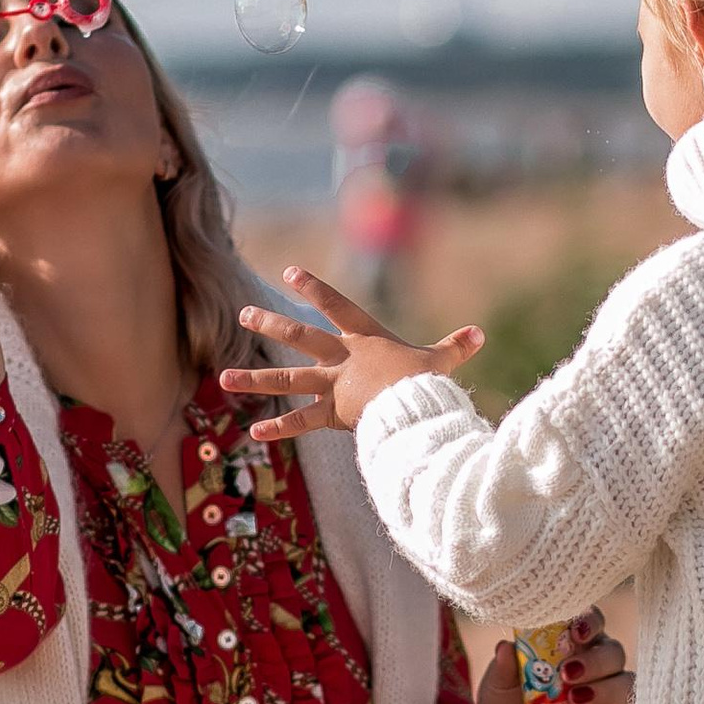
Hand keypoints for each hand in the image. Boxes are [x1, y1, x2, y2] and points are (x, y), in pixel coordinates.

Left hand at [220, 266, 482, 440]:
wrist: (415, 409)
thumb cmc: (428, 383)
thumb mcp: (440, 363)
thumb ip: (455, 348)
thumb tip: (481, 333)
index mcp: (366, 340)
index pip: (337, 306)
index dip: (314, 288)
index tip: (290, 271)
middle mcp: (342, 359)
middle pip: (300, 336)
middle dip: (270, 323)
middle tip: (243, 313)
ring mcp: (333, 386)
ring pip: (287, 379)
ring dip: (254, 378)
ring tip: (222, 378)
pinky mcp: (332, 415)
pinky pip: (300, 422)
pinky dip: (279, 428)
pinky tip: (251, 431)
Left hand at [461, 608, 632, 703]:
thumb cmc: (507, 698)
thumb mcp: (498, 684)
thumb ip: (504, 667)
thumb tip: (504, 647)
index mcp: (574, 639)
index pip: (593, 621)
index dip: (590, 622)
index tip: (575, 632)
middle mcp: (597, 661)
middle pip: (613, 653)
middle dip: (595, 662)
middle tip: (567, 674)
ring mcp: (608, 691)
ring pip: (625, 685)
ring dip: (603, 693)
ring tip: (572, 702)